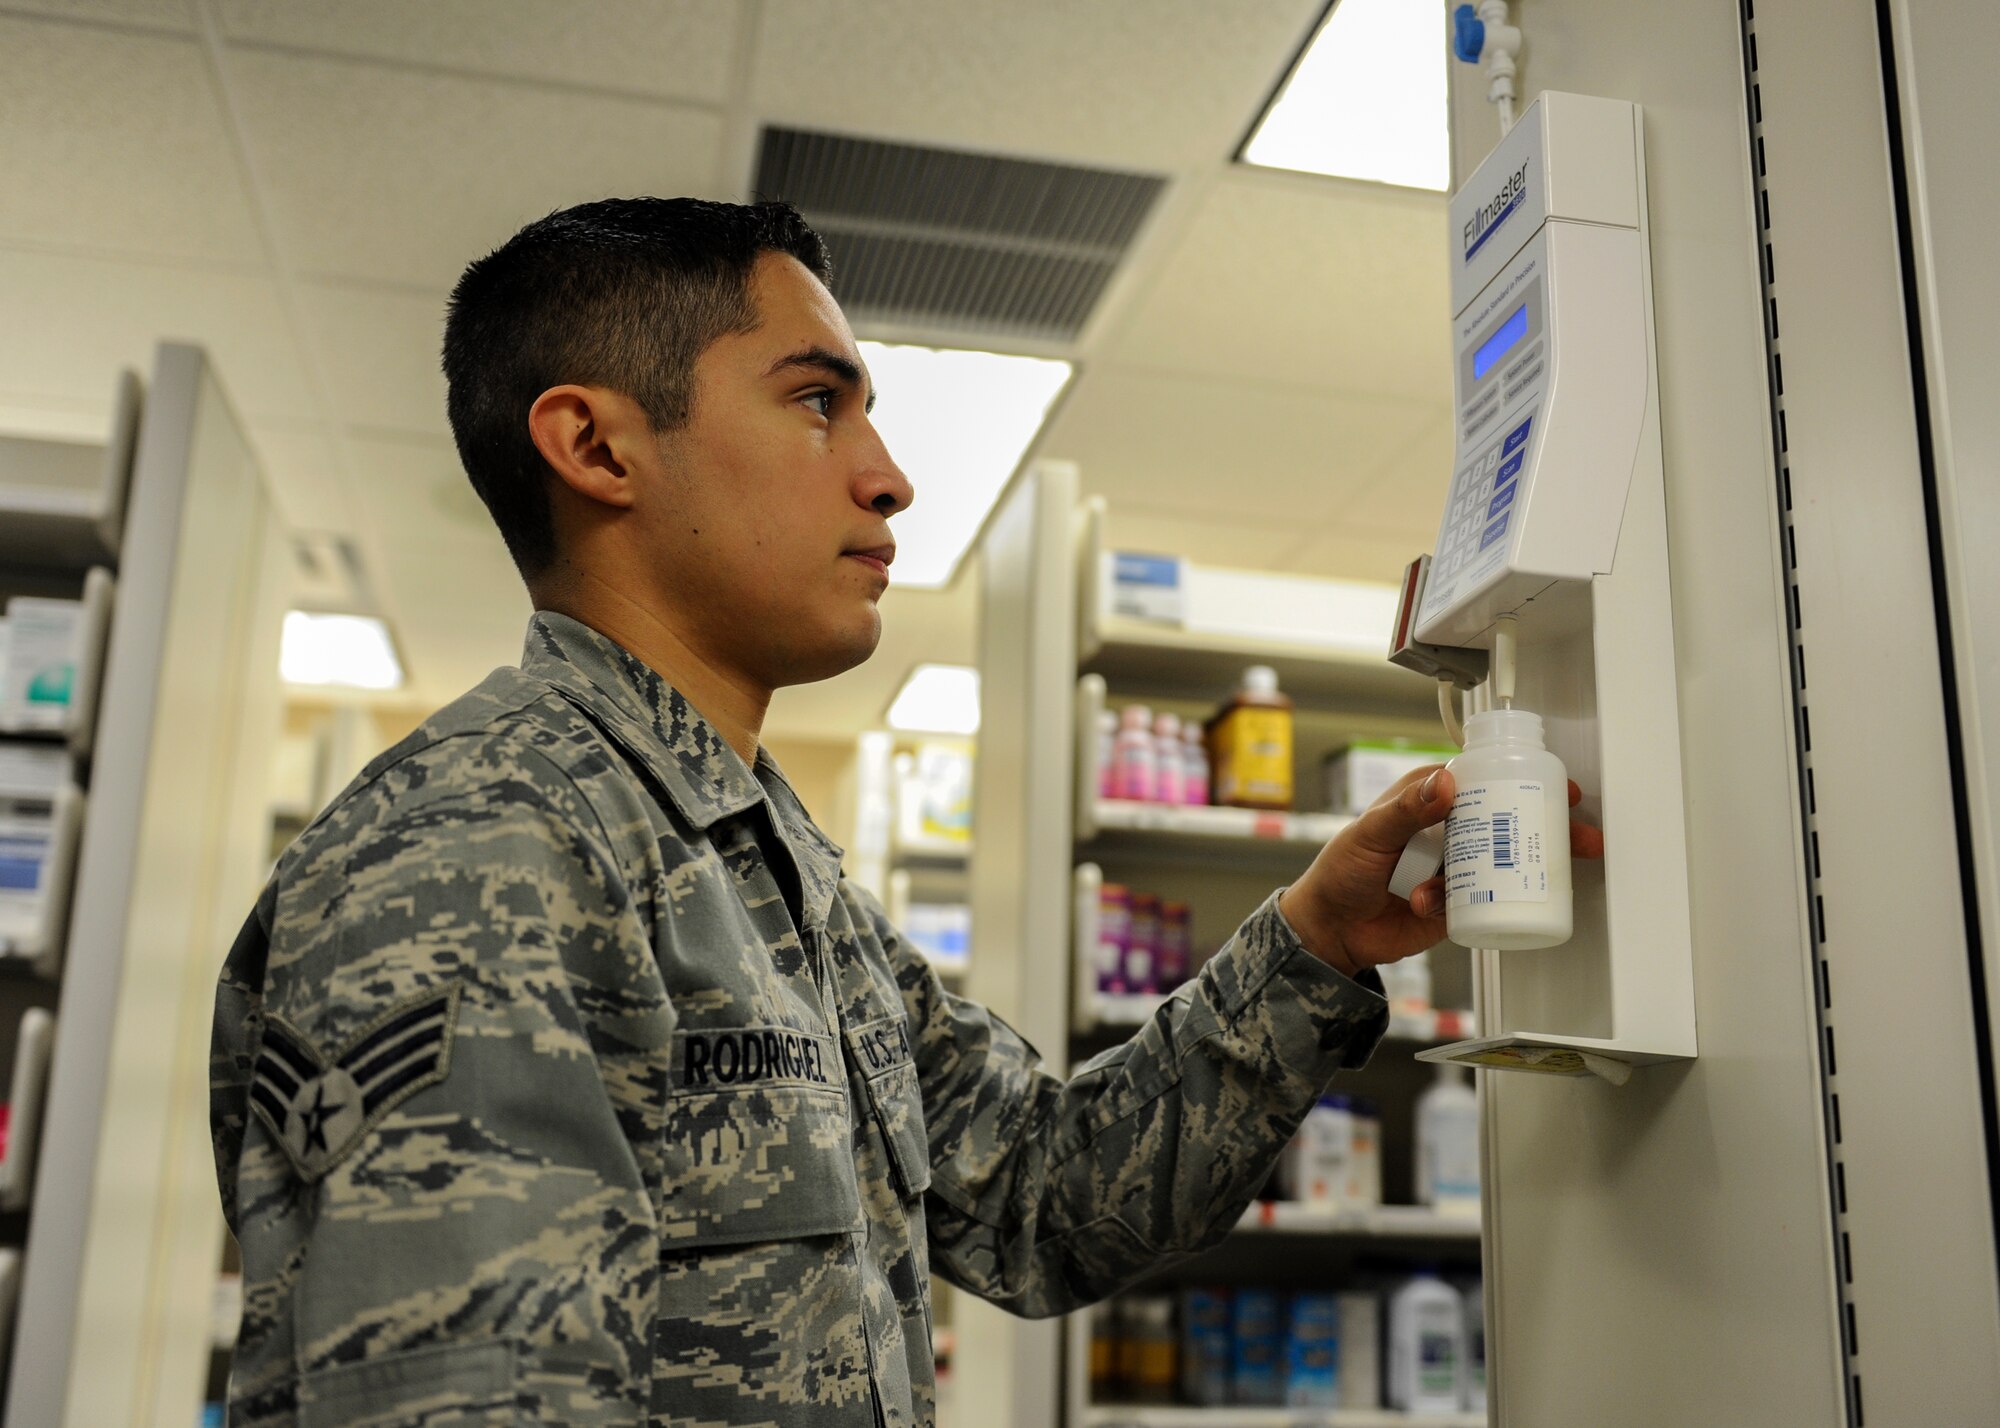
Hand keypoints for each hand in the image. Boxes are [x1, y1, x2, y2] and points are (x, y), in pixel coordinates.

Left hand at [1276, 766, 1604, 979]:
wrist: (1329, 931)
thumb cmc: (1340, 873)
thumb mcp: (1370, 834)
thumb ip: (1406, 809)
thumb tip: (1447, 784)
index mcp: (1426, 801)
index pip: (1481, 781)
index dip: (1520, 779)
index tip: (1554, 785)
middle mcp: (1446, 832)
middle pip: (1506, 822)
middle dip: (1545, 828)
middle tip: (1578, 836)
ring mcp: (1454, 870)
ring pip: (1503, 862)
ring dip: (1527, 868)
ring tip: (1542, 875)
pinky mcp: (1457, 906)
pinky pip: (1482, 902)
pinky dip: (1470, 904)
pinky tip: (1428, 904)